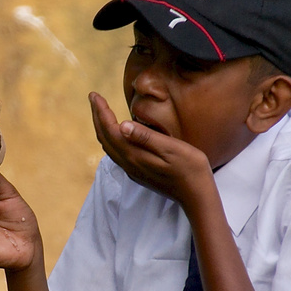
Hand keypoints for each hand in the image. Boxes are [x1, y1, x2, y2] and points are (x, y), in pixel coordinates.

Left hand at [89, 93, 212, 205]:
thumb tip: (122, 125)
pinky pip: (116, 154)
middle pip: (104, 137)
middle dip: (97, 116)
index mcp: (135, 155)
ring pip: (109, 147)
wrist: (197, 195)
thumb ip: (147, 137)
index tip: (94, 94)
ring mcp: (132, 170)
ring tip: (100, 112)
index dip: (101, 111)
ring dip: (102, 128)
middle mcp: (129, 164)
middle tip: (93, 98)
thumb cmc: (190, 168)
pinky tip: (116, 133)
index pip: (110, 129)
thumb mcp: (172, 148)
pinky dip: (110, 139)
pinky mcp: (138, 173)